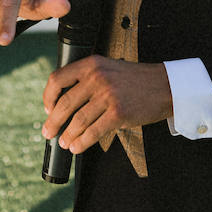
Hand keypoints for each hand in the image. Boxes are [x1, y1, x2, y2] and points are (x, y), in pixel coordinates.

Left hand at [40, 56, 172, 154]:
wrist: (164, 86)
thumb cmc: (135, 80)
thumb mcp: (107, 68)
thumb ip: (87, 78)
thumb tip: (63, 101)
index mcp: (91, 64)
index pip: (57, 79)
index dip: (48, 97)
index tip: (47, 109)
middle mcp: (97, 78)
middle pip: (64, 103)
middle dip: (53, 122)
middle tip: (48, 132)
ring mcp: (108, 95)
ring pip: (77, 120)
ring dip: (67, 135)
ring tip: (64, 142)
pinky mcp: (118, 113)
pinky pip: (93, 132)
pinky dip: (82, 142)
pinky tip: (77, 147)